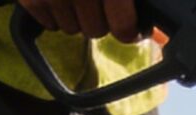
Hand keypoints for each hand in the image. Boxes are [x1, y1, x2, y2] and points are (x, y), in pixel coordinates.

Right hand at [16, 0, 143, 39]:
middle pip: (95, 30)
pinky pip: (48, 23)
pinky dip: (53, 13)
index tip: (131, 28)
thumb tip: (146, 16)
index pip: (122, 26)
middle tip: (98, 1)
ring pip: (72, 29)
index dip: (129, 30)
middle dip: (100, 19)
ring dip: (76, 16)